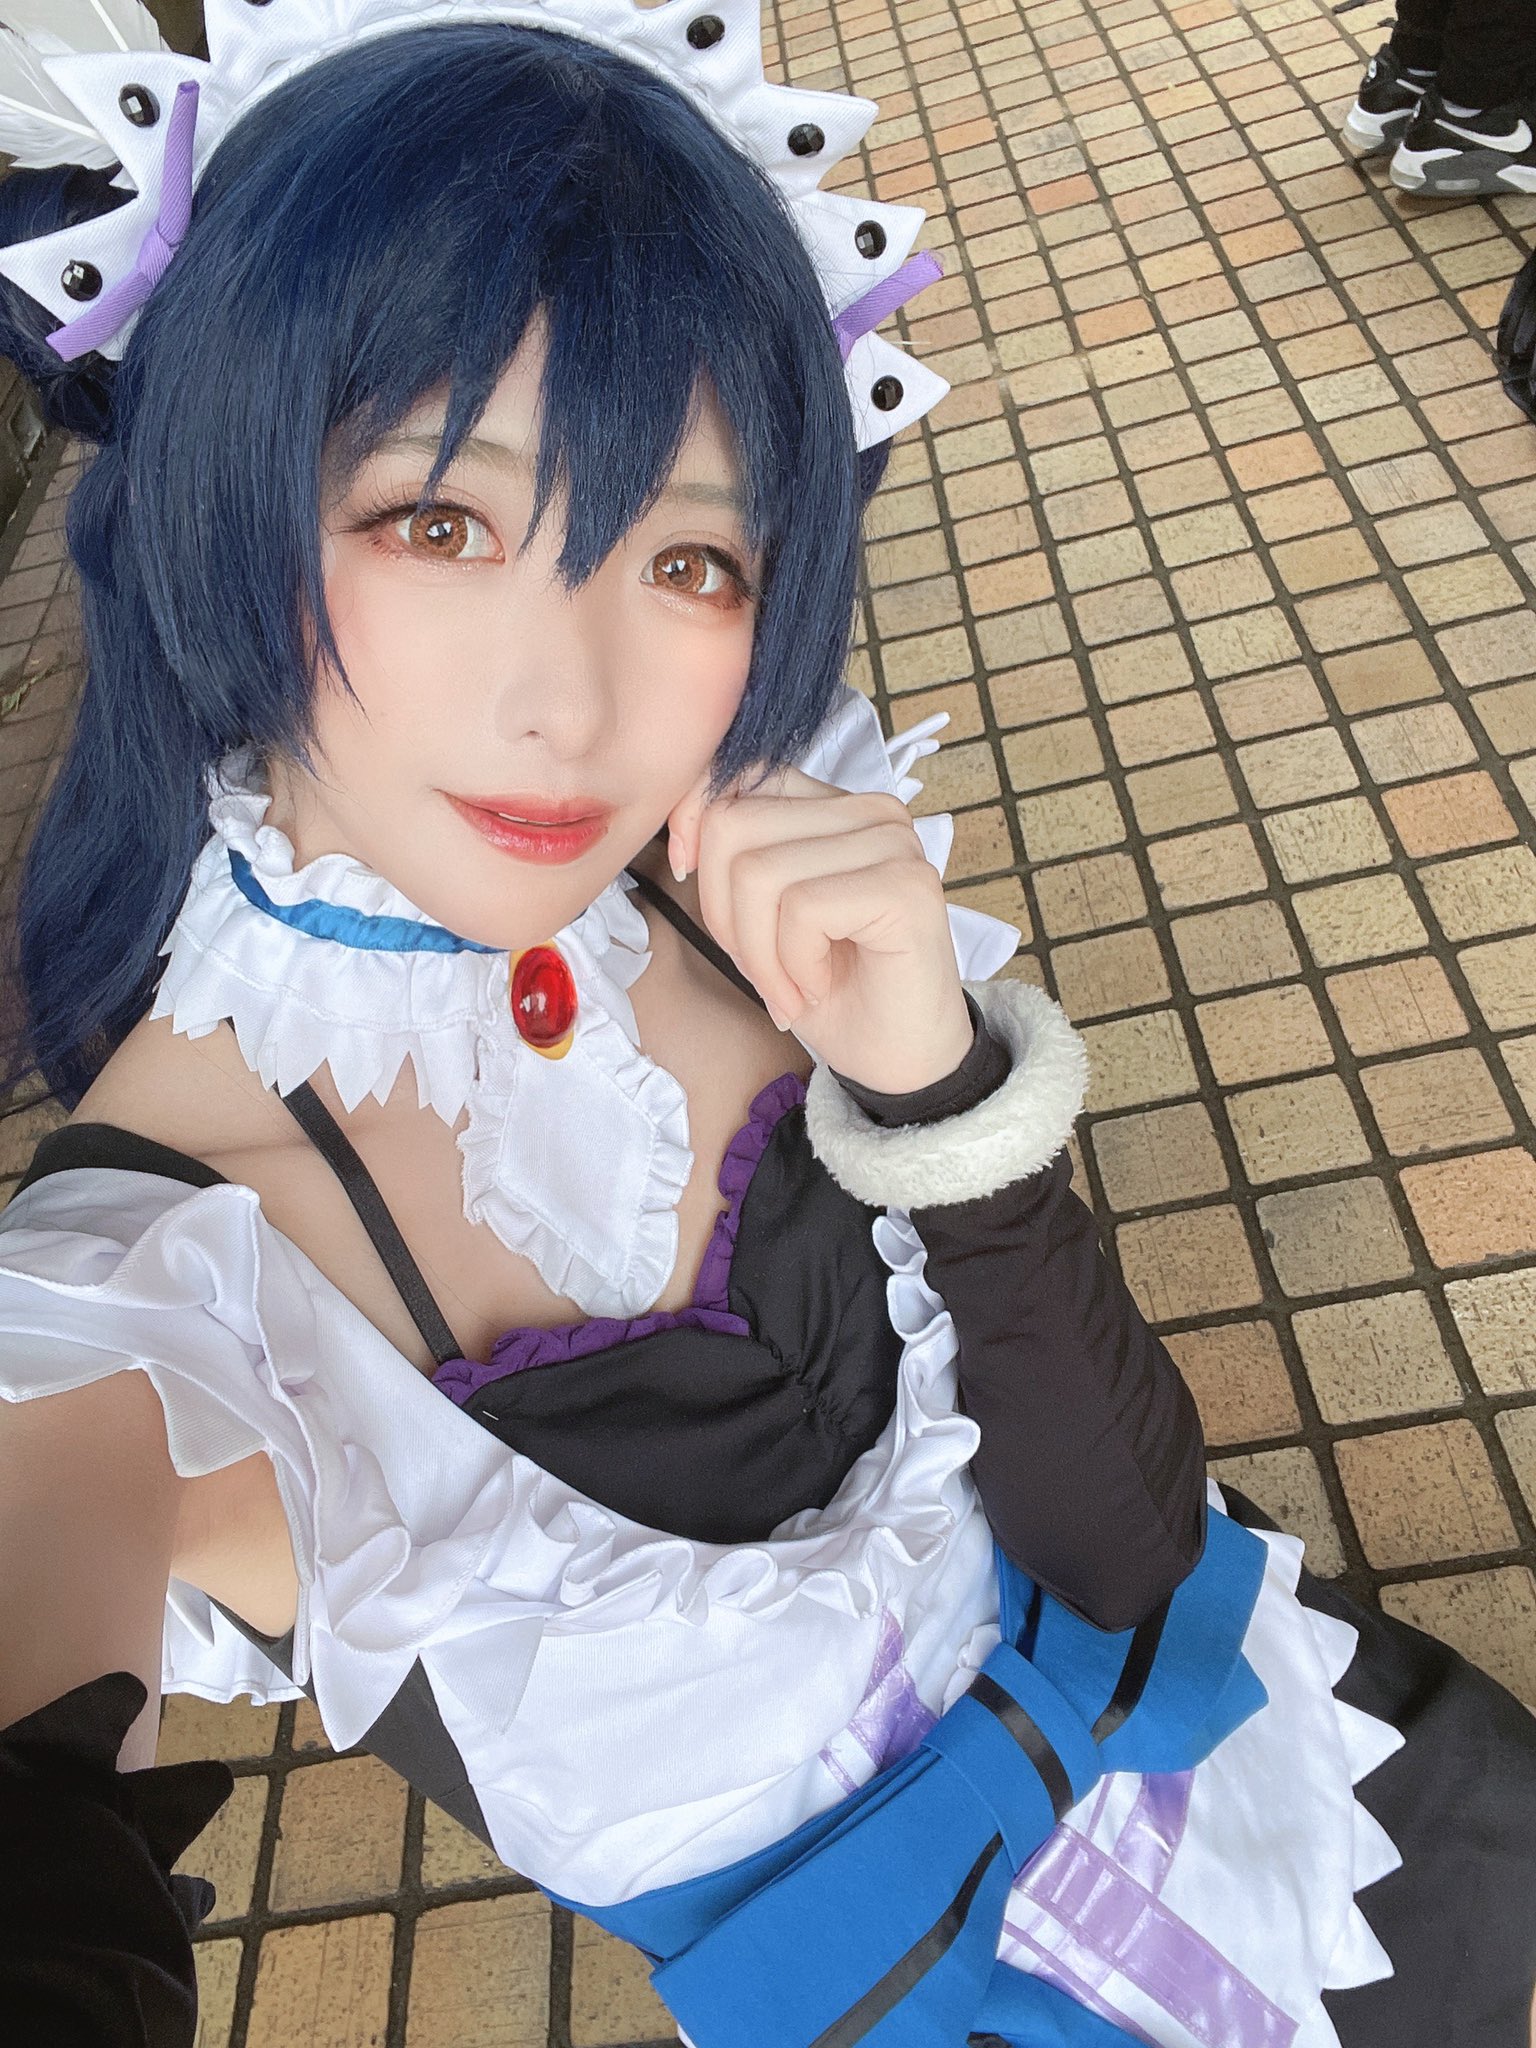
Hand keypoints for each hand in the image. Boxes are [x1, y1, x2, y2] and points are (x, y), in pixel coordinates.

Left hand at [666, 763, 974, 1095]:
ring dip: (760, 953)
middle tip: (762, 967)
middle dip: (723, 913)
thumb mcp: (760, 915)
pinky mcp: (905, 886)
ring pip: (759, 873)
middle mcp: (871, 811)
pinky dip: (793, 965)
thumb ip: (733, 858)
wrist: (897, 1059)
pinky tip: (820, 985)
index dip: (693, 823)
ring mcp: (894, 844)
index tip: (689, 875)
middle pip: (734, 825)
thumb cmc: (834, 989)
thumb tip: (682, 831)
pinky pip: (801, 909)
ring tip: (792, 985)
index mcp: (834, 805)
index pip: (739, 774)